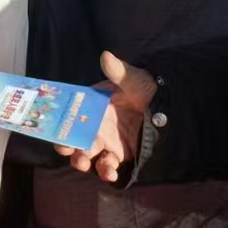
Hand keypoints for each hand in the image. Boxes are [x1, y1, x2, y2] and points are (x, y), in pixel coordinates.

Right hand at [59, 51, 153, 182]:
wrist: (171, 109)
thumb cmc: (148, 90)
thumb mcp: (134, 80)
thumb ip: (118, 72)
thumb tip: (105, 55)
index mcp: (93, 106)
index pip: (71, 115)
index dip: (60, 123)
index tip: (57, 130)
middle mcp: (95, 125)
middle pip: (73, 138)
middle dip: (67, 146)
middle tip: (69, 150)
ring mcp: (106, 141)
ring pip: (86, 155)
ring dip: (81, 161)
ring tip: (84, 163)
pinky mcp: (119, 155)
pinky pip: (107, 167)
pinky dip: (105, 172)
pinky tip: (109, 172)